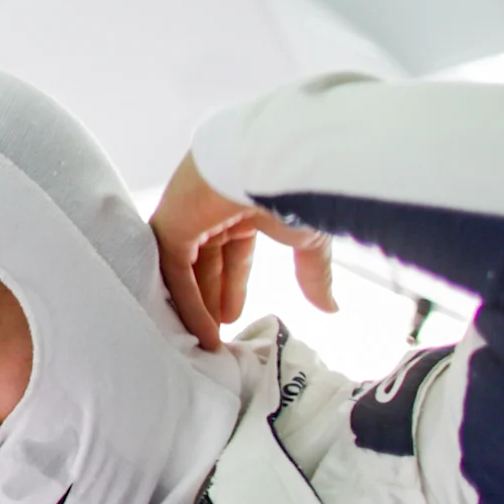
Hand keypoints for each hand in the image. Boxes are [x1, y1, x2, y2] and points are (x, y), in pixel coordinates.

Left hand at [150, 152, 333, 350]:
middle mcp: (211, 207)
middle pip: (206, 260)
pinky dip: (190, 301)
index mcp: (241, 204)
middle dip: (212, 297)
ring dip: (199, 305)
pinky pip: (176, 268)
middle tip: (218, 334)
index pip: (232, 249)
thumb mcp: (310, 238)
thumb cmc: (297, 190)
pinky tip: (206, 330)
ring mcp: (189, 212)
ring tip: (210, 340)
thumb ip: (314, 273)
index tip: (234, 316)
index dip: (233, 284)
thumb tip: (331, 308)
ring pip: (187, 266)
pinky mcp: (173, 221)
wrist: (276, 162)